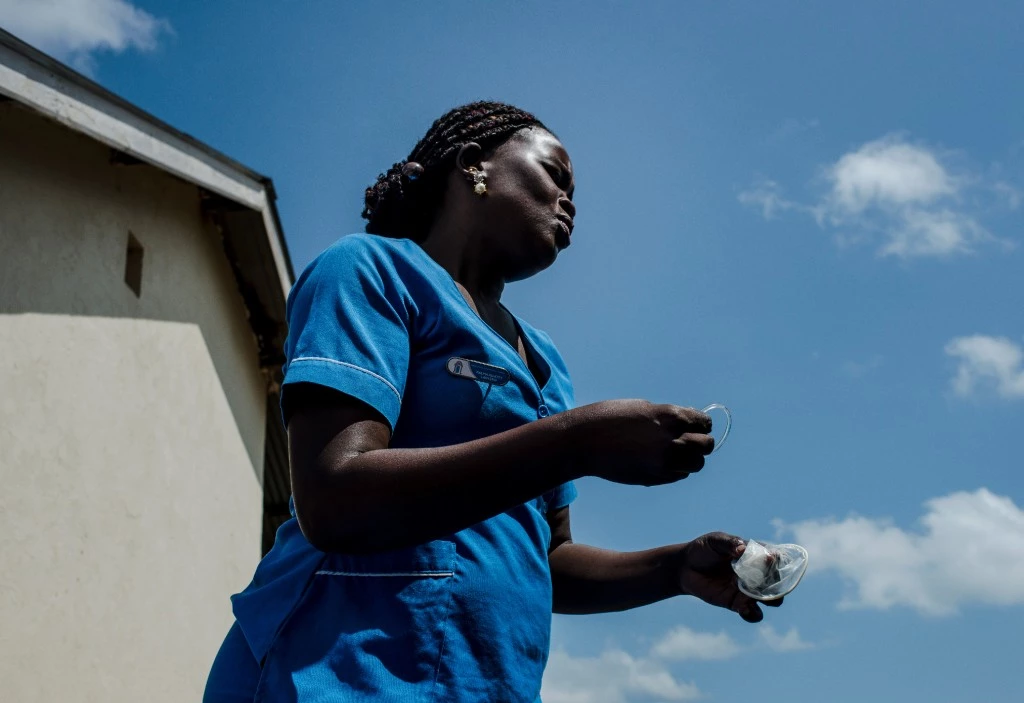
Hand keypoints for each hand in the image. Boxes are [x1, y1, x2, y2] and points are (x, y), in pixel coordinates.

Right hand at [570, 399, 713, 485]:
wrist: (584, 441)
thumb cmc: (609, 418)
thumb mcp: (643, 408)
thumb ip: (668, 416)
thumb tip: (687, 422)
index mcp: (670, 416)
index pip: (704, 423)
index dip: (701, 425)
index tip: (695, 427)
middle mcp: (672, 440)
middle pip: (706, 445)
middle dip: (700, 443)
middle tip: (688, 442)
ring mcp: (665, 461)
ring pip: (697, 464)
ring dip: (690, 459)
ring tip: (675, 454)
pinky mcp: (655, 477)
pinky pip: (678, 475)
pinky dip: (676, 470)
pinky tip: (659, 462)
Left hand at [676, 532, 783, 622]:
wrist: (685, 567)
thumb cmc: (704, 550)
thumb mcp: (715, 541)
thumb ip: (729, 543)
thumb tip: (741, 550)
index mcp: (755, 556)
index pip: (774, 559)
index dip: (776, 560)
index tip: (770, 558)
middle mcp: (757, 574)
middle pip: (778, 582)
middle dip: (779, 583)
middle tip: (766, 580)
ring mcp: (749, 590)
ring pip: (772, 601)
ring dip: (771, 600)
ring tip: (759, 597)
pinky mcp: (737, 604)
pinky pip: (752, 614)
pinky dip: (752, 614)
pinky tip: (744, 609)